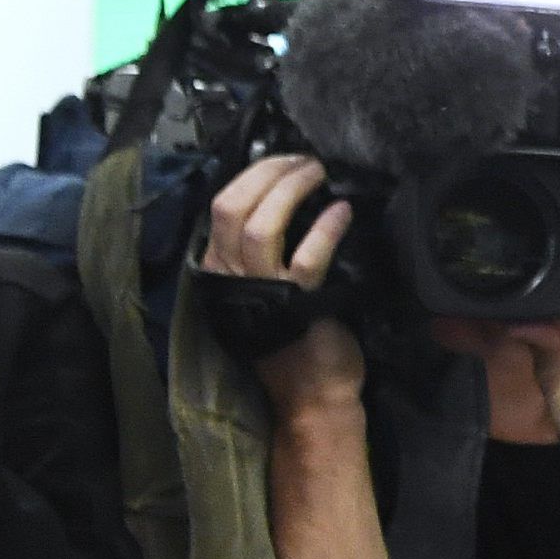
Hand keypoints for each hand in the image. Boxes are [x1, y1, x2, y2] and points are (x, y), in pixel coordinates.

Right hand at [202, 152, 363, 419]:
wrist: (313, 396)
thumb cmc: (295, 340)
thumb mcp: (264, 290)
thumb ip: (263, 253)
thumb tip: (285, 200)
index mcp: (217, 272)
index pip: (220, 209)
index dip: (251, 177)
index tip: (282, 162)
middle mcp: (227, 279)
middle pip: (231, 207)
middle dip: (268, 173)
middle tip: (303, 162)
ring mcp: (258, 292)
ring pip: (259, 224)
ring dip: (291, 189)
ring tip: (317, 174)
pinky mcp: (294, 305)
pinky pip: (306, 256)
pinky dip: (324, 228)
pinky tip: (342, 211)